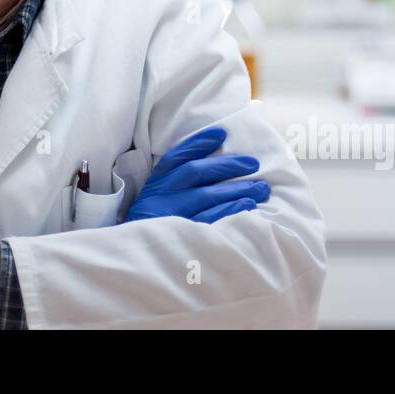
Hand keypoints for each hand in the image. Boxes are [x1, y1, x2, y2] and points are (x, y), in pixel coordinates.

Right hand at [123, 127, 269, 223]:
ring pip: (206, 196)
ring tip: (261, 187)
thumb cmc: (152, 226)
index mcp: (155, 185)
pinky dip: (230, 211)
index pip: (176, 158)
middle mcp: (161, 197)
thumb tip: (212, 166)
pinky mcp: (182, 236)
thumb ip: (174, 185)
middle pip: (195, 173)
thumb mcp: (155, 201)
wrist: (134, 259)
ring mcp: (170, 216)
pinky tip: (248, 206)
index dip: (198, 143)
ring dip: (236, 189)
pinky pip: (209, 220)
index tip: (221, 134)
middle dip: (227, 165)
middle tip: (253, 163)